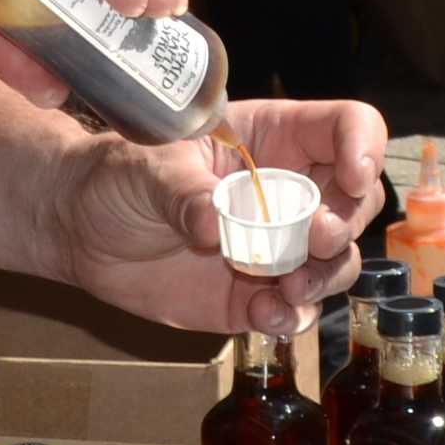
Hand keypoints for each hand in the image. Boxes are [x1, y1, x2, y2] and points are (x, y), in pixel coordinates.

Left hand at [25, 96, 389, 335]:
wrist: (80, 231)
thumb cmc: (116, 176)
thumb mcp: (145, 166)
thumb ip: (182, 192)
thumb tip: (213, 225)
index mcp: (273, 139)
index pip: (347, 126)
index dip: (363, 147)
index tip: (352, 177)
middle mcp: (287, 193)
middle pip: (357, 200)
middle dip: (345, 222)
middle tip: (313, 239)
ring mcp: (277, 246)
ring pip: (337, 261)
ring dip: (326, 275)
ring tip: (289, 285)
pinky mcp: (257, 295)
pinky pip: (297, 310)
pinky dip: (292, 317)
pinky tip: (266, 317)